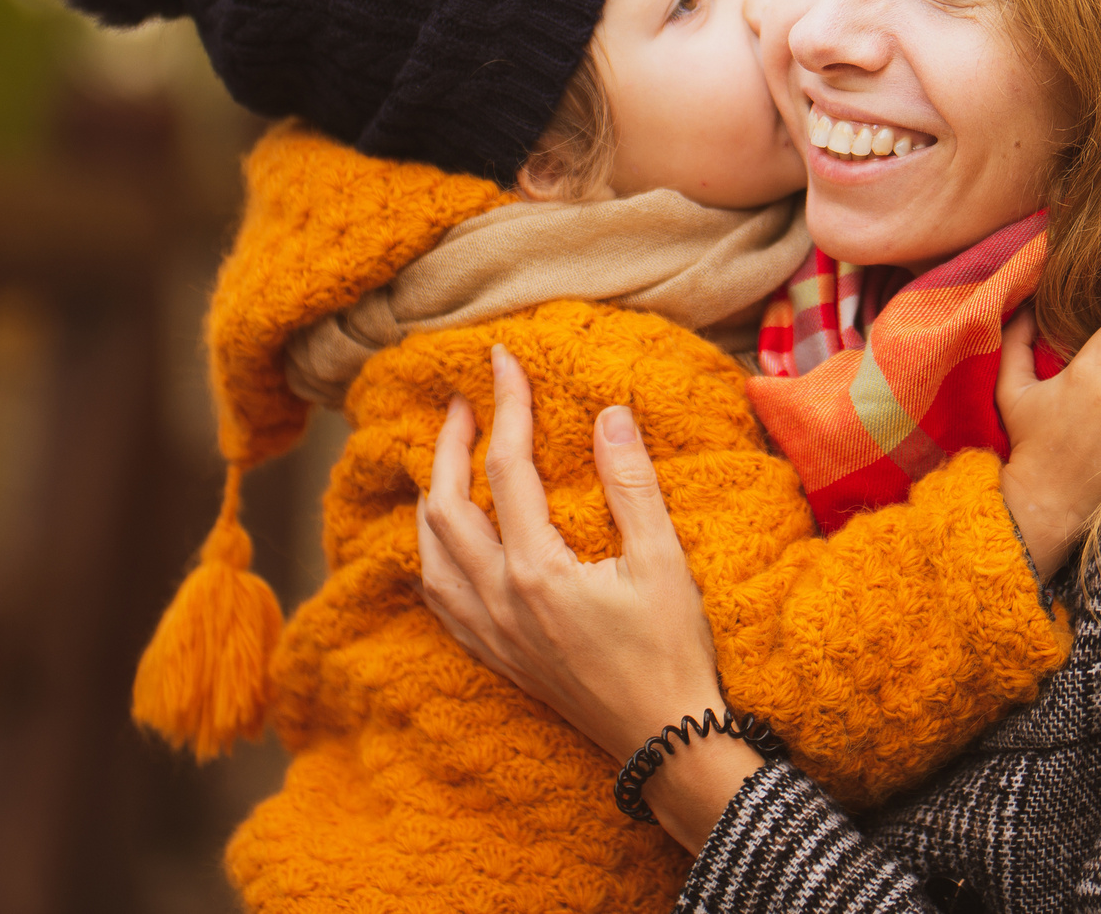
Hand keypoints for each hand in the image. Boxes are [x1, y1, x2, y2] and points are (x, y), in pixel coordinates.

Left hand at [416, 345, 762, 850]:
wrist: (663, 741)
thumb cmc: (672, 651)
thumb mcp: (662, 561)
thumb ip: (631, 484)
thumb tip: (610, 414)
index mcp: (535, 570)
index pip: (506, 467)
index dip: (505, 405)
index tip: (503, 360)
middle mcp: (497, 599)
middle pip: (445, 506)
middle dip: (449, 445)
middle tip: (465, 402)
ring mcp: (489, 632)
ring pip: (428, 554)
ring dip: (431, 498)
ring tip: (449, 460)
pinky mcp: (495, 654)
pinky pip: (439, 596)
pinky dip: (432, 554)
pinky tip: (446, 541)